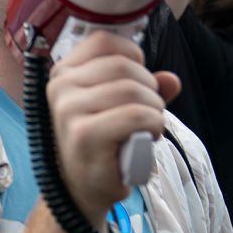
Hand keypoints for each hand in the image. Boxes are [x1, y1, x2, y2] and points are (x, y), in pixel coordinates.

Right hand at [46, 31, 180, 221]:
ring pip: (133, 90)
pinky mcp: (85, 134)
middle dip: (150, 88)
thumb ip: (143, 89)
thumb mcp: (116, 109)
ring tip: (148, 127)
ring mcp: (69, 110)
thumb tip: (172, 80)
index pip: (104, 41)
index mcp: (63, 73)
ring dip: (154, 109)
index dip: (132, 56)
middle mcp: (60, 86)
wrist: (79, 191)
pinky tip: (148, 138)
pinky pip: (136, 115)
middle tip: (148, 112)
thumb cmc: (98, 146)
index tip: (137, 81)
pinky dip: (153, 124)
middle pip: (124, 66)